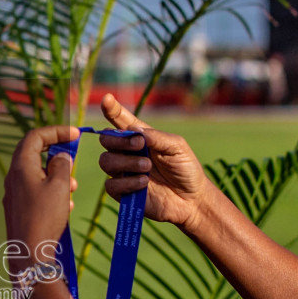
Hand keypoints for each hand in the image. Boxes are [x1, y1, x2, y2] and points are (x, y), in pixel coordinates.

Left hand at [3, 125, 80, 273]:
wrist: (29, 254)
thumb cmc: (45, 217)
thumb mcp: (60, 186)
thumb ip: (62, 165)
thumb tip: (60, 157)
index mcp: (21, 166)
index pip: (35, 136)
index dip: (56, 131)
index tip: (76, 134)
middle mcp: (13, 177)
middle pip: (34, 153)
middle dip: (57, 155)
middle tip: (73, 161)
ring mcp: (14, 194)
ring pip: (37, 174)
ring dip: (58, 176)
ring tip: (73, 188)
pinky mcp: (18, 209)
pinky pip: (36, 191)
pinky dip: (52, 192)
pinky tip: (65, 206)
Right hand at [98, 94, 213, 233]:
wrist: (191, 199)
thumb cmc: (185, 169)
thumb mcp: (177, 147)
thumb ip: (156, 137)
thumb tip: (132, 130)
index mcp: (140, 138)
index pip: (120, 121)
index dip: (111, 109)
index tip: (106, 99)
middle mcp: (128, 153)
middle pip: (106, 140)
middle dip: (119, 141)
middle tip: (140, 145)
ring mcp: (123, 172)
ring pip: (106, 161)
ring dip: (126, 163)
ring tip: (147, 167)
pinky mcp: (122, 192)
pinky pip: (110, 185)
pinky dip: (127, 182)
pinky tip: (144, 183)